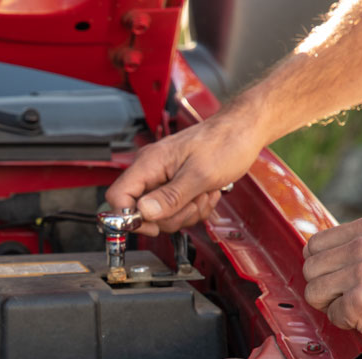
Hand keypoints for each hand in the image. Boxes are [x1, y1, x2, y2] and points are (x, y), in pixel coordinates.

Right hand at [105, 112, 264, 233]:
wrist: (243, 132)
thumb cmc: (225, 142)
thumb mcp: (200, 175)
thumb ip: (170, 197)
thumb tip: (143, 214)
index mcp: (149, 163)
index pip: (117, 197)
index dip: (130, 217)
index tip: (153, 224)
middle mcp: (150, 171)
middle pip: (141, 212)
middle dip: (170, 216)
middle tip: (191, 203)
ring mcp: (162, 178)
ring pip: (161, 214)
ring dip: (186, 213)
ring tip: (202, 194)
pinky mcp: (174, 185)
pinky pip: (175, 210)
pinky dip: (193, 208)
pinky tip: (205, 193)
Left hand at [302, 216, 361, 358]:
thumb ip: (354, 247)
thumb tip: (312, 254)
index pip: (314, 244)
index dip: (322, 267)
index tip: (340, 278)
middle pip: (309, 268)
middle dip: (324, 287)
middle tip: (351, 296)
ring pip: (313, 292)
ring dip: (332, 305)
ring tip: (361, 305)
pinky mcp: (361, 300)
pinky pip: (331, 315)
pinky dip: (347, 322)